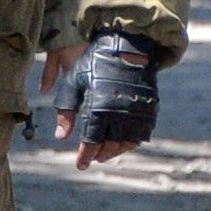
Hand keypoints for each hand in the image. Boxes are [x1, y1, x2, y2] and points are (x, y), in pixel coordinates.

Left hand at [49, 29, 160, 167]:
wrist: (127, 45)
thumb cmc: (94, 63)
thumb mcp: (73, 83)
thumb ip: (66, 111)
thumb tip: (61, 137)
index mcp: (99, 108)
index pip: (91, 142)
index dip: (85, 156)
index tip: (80, 165)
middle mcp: (120, 114)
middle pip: (109, 146)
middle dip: (99, 154)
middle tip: (92, 158)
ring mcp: (137, 112)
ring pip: (127, 143)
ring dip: (115, 151)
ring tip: (106, 152)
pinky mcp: (149, 108)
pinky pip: (141, 133)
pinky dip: (131, 141)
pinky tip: (122, 140)